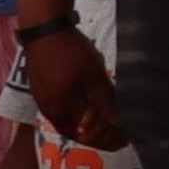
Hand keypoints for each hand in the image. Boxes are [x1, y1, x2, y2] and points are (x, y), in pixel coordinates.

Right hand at [29, 15, 135, 148]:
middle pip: (76, 133)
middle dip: (99, 137)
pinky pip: (62, 111)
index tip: (125, 139)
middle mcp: (49, 112)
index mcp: (61, 112)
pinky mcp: (42, 89)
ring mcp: (43, 101)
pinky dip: (78, 115)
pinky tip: (90, 108)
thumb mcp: (94, 78)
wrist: (44, 28)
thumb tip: (116, 125)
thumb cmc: (71, 53)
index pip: (86, 136)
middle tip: (119, 136)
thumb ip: (105, 103)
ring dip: (88, 126)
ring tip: (107, 125)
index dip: (107, 140)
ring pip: (68, 122)